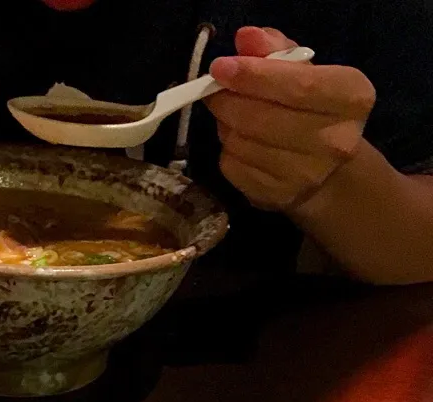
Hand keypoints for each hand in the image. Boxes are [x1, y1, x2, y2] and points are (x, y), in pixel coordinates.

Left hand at [207, 26, 375, 211]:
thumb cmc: (313, 110)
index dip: (253, 76)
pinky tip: (238, 142)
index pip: (297, 86)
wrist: (325, 170)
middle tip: (215, 91)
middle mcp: (336, 141)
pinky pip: (233, 167)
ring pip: (242, 143)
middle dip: (228, 101)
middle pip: (262, 117)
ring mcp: (306, 175)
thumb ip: (275, 51)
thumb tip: (245, 38)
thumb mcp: (305, 71)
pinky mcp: (276, 197)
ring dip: (226, 125)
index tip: (221, 67)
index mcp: (352, 98)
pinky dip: (226, 150)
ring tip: (231, 116)